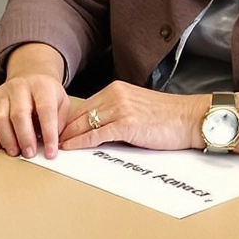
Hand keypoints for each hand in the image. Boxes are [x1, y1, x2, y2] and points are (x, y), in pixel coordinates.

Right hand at [0, 53, 73, 158]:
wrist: (29, 78)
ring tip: (13, 152)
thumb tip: (54, 145)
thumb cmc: (45, 94)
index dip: (48, 134)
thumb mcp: (61, 102)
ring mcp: (1, 94)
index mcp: (40, 87)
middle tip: (29, 154)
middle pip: (18, 115)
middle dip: (24, 138)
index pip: (45, 111)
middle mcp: (18, 88)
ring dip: (5, 140)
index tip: (50, 152)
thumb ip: (59, 122)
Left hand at [57, 81, 200, 152]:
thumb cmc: (168, 117)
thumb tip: (96, 128)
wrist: (191, 118)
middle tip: (47, 140)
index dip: (67, 120)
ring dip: (67, 137)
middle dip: (62, 129)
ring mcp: (121, 109)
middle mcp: (115, 95)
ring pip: (84, 124)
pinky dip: (80, 143)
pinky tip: (70, 148)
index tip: (55, 130)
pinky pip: (96, 134)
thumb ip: (116, 112)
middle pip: (79, 114)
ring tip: (53, 147)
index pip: (84, 106)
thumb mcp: (137, 107)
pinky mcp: (127, 124)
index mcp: (116, 89)